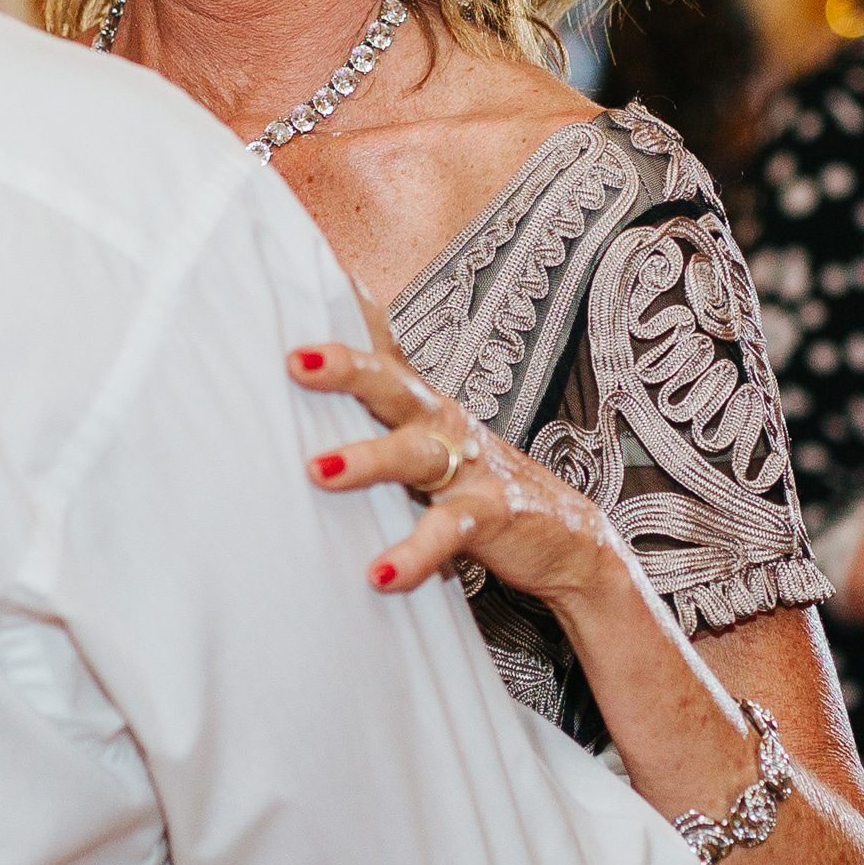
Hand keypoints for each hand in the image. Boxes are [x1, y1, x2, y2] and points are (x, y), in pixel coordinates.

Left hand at [289, 293, 625, 620]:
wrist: (567, 539)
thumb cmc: (474, 488)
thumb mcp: (424, 449)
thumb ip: (372, 431)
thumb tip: (296, 427)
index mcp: (421, 406)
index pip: (379, 355)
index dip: (348, 321)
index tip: (306, 289)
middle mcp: (442, 424)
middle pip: (392, 384)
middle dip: (346, 369)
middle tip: (297, 361)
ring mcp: (469, 467)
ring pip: (414, 453)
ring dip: (367, 459)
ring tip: (318, 470)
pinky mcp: (490, 514)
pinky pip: (445, 532)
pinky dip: (413, 554)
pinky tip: (380, 574)